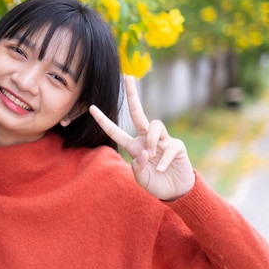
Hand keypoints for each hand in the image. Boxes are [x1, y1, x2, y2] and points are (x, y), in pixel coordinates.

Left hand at [89, 76, 194, 200]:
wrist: (176, 191)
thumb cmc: (156, 184)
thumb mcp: (141, 179)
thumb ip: (137, 167)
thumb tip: (143, 152)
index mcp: (134, 146)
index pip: (115, 131)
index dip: (103, 120)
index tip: (91, 107)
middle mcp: (146, 139)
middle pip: (138, 113)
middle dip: (132, 95)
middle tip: (128, 77)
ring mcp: (162, 140)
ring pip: (155, 125)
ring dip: (152, 139)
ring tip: (152, 154)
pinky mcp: (177, 146)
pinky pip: (169, 145)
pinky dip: (164, 158)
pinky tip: (162, 168)